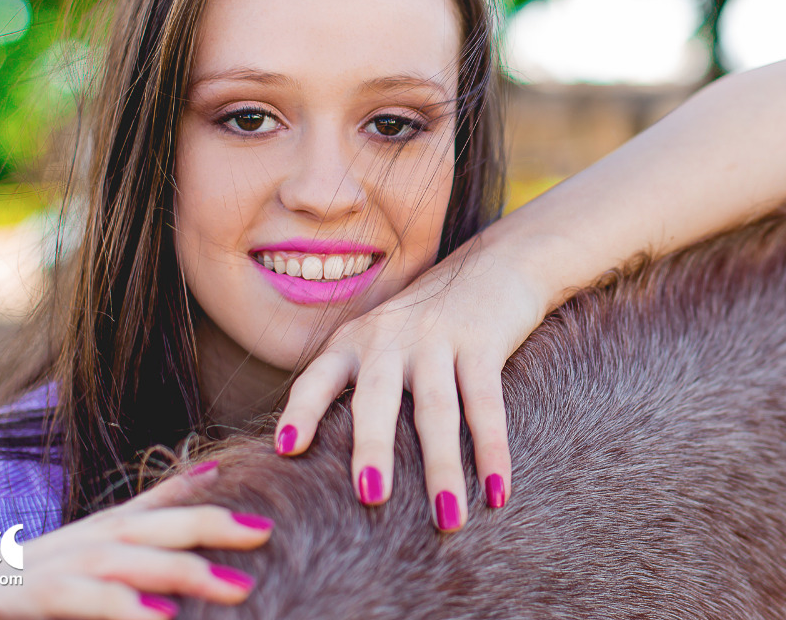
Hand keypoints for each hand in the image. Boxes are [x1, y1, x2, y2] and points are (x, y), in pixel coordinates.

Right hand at [0, 461, 271, 618]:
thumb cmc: (44, 566)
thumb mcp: (104, 532)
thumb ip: (156, 504)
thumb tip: (213, 469)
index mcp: (110, 527)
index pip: (170, 513)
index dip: (217, 514)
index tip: (267, 523)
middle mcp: (89, 540)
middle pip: (157, 528)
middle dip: (210, 529)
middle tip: (263, 537)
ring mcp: (60, 566)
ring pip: (126, 561)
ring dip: (179, 572)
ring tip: (232, 587)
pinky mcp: (31, 596)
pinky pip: (81, 600)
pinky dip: (122, 608)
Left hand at [273, 237, 547, 530]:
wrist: (498, 263)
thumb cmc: (429, 321)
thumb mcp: (382, 340)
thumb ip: (358, 384)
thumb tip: (322, 462)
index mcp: (355, 341)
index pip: (318, 377)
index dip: (302, 411)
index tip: (286, 448)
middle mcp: (389, 338)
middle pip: (377, 398)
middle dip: (373, 447)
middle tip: (371, 496)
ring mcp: (436, 338)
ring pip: (436, 410)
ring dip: (443, 468)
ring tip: (448, 521)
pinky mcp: (482, 341)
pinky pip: (486, 403)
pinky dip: (493, 450)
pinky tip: (497, 491)